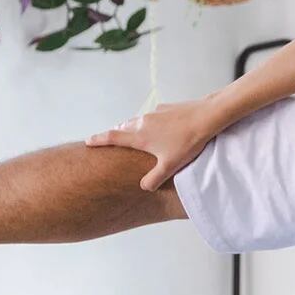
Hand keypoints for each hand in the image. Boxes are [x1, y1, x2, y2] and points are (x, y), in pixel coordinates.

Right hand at [85, 98, 218, 190]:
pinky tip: (159, 126)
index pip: (112, 138)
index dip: (98, 140)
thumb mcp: (169, 166)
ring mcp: (154, 113)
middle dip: (115, 133)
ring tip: (132, 133)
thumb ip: (154, 179)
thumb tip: (143, 187)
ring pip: (137, 120)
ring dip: (132, 127)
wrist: (206, 117)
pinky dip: (149, 121)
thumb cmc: (187, 143)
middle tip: (110, 139)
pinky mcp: (167, 107)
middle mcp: (143, 122)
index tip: (88, 141)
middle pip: (123, 127)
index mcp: (140, 137)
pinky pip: (152, 115)